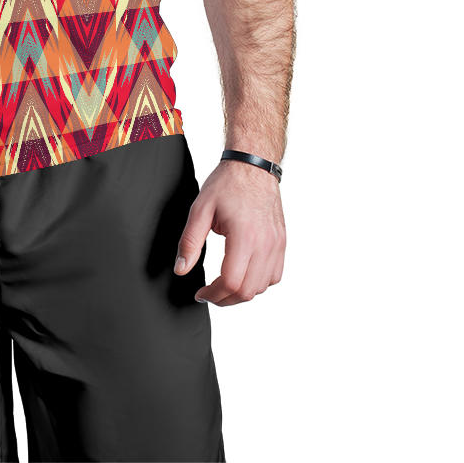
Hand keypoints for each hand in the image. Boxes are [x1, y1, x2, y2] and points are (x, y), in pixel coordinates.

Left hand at [174, 159, 285, 305]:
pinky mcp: (282, 243)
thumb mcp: (200, 209)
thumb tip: (181, 269)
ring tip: (223, 283)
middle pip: (248, 291)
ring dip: (242, 292)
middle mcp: (266, 244)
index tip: (201, 293)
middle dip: (225, 299)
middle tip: (209, 293)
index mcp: (245, 236)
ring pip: (263, 287)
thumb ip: (189, 242)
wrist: (253, 165)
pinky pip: (274, 276)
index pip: (232, 282)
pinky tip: (243, 273)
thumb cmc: (227, 183)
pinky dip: (258, 282)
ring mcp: (277, 245)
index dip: (213, 295)